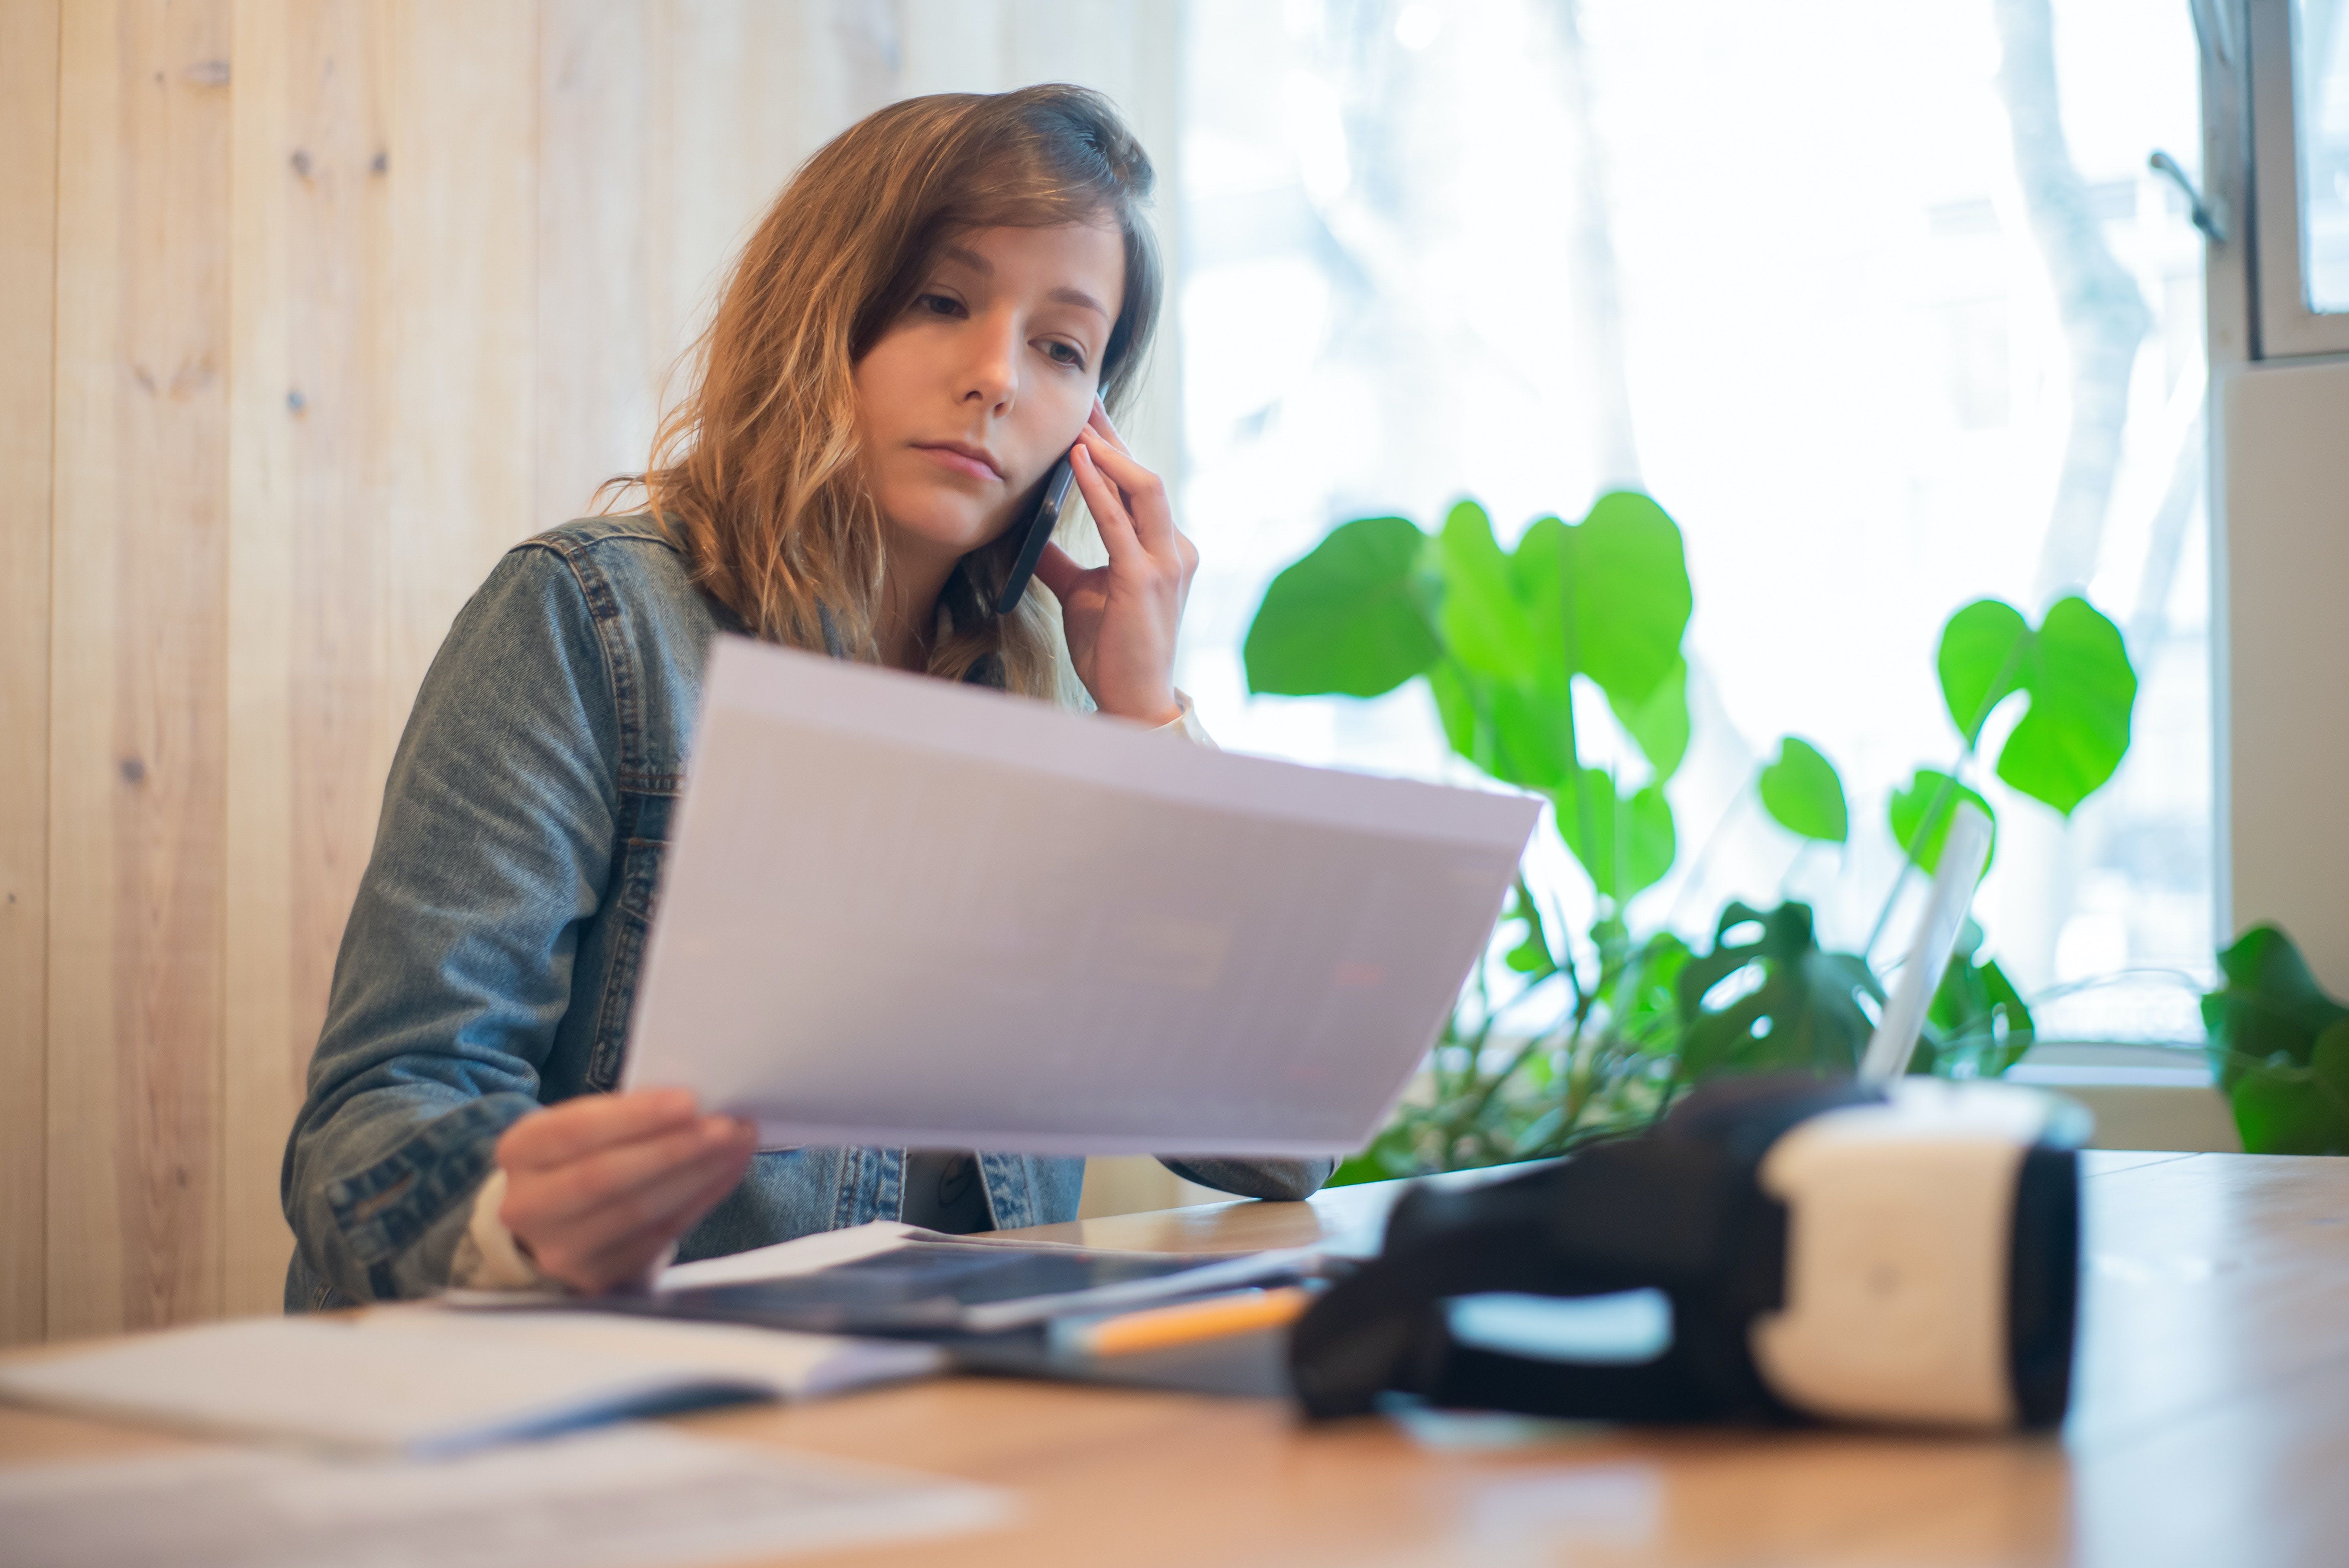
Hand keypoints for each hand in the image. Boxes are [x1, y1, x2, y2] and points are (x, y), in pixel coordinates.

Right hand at [494, 1087, 755, 1293]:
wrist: (554, 1220)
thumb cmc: (580, 1157)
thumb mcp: (581, 1127)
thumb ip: (624, 1117)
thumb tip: (697, 1106)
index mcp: (520, 1152)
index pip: (576, 1131)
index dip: (635, 1117)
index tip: (689, 1101)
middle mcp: (528, 1206)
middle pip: (607, 1177)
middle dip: (675, 1149)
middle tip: (727, 1127)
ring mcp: (560, 1249)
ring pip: (638, 1213)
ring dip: (698, 1175)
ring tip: (737, 1145)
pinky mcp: (595, 1277)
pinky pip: (658, 1237)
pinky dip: (700, 1201)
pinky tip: (726, 1173)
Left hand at [1032, 401, 1197, 725]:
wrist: (1131, 700)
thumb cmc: (1112, 650)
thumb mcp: (1082, 594)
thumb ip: (1062, 562)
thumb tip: (1029, 534)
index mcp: (1164, 550)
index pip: (1138, 487)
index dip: (1114, 449)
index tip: (1088, 418)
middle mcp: (1175, 550)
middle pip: (1144, 475)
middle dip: (1114, 436)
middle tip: (1083, 401)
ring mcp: (1166, 564)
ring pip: (1145, 488)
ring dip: (1111, 452)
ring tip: (1079, 426)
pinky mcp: (1145, 581)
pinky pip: (1120, 523)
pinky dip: (1099, 487)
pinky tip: (1077, 462)